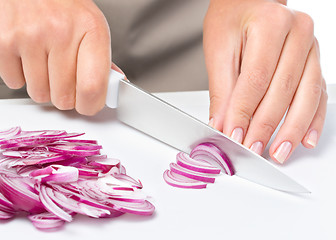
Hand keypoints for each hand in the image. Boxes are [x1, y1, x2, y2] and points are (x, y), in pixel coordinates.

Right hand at [0, 0, 110, 114]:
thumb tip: (112, 88)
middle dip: (65, 95)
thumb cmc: (65, 5)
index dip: (90, 105)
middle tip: (64, 78)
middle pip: (64, 98)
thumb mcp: (92, 26)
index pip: (93, 87)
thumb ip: (102, 61)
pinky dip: (21, 76)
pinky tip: (29, 57)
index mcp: (91, 30)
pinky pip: (15, 82)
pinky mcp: (4, 41)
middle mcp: (62, 32)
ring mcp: (30, 36)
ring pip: (39, 94)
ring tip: (46, 62)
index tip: (88, 104)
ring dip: (43, 86)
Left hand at [203, 0, 326, 162]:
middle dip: (266, 125)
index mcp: (271, 24)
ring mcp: (311, 48)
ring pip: (306, 95)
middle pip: (283, 90)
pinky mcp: (314, 62)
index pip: (257, 78)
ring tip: (279, 152)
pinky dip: (312, 119)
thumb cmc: (232, 19)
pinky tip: (305, 138)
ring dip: (291, 129)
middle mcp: (298, 33)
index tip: (234, 135)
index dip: (245, 111)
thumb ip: (223, 89)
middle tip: (253, 148)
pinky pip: (318, 94)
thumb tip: (224, 124)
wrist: (248, 1)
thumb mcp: (219, 49)